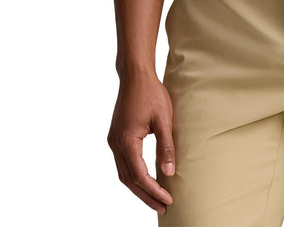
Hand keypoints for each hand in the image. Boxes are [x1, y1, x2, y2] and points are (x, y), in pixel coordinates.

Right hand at [107, 69, 175, 214]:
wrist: (135, 75)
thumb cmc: (151, 93)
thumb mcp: (163, 119)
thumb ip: (166, 147)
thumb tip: (169, 173)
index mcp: (126, 141)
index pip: (140, 175)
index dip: (154, 190)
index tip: (168, 199)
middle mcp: (115, 144)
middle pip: (129, 180)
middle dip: (146, 196)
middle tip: (163, 207)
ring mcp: (114, 140)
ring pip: (124, 173)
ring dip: (139, 188)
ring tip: (155, 199)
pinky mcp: (116, 136)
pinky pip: (123, 163)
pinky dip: (134, 175)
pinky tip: (145, 179)